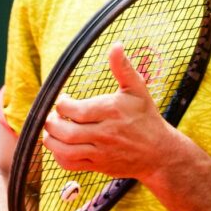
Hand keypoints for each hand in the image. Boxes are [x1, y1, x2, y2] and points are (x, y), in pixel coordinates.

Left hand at [42, 43, 171, 178]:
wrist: (159, 152)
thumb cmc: (146, 117)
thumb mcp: (138, 89)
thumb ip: (123, 68)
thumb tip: (116, 45)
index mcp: (112, 111)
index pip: (74, 110)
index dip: (62, 104)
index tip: (64, 100)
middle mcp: (106, 133)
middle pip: (66, 131)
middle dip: (52, 122)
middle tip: (53, 116)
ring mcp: (101, 152)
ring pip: (65, 149)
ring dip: (51, 140)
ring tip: (53, 130)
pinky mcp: (98, 166)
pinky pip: (70, 164)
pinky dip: (59, 156)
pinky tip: (61, 146)